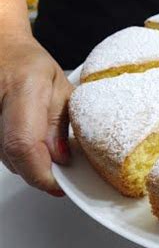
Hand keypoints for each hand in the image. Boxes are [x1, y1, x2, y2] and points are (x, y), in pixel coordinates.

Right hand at [0, 34, 72, 195]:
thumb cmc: (28, 63)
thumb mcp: (60, 87)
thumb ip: (62, 123)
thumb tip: (62, 160)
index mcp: (22, 88)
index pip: (24, 145)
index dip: (42, 174)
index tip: (60, 185)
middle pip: (14, 158)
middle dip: (41, 170)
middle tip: (61, 165)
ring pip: (6, 159)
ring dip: (29, 162)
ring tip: (43, 143)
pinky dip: (16, 154)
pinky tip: (27, 140)